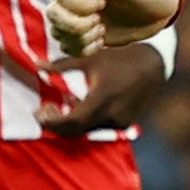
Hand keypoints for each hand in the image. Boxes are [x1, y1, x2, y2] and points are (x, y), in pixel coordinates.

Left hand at [39, 41, 168, 133]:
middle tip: (44, 110)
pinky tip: (78, 104)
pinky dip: (84, 120)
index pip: (72, 121)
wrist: (153, 65)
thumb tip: (37, 64)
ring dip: (70, 122)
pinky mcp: (124, 123)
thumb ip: (62, 65)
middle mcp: (111, 115)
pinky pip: (98, 126)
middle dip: (57, 124)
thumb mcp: (90, 59)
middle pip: (76, 131)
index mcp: (101, 99)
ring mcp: (119, 122)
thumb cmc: (119, 58)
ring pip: (86, 130)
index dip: (52, 122)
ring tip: (60, 104)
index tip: (38, 114)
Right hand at [47, 0, 179, 59]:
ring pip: (58, 33)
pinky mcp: (88, 37)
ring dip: (80, 38)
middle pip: (52, 14)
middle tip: (100, 23)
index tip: (103, 4)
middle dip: (75, 25)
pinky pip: (68, 48)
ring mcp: (81, 20)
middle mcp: (78, 1)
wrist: (161, 10)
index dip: (78, 4)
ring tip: (102, 32)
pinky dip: (82, 50)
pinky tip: (100, 43)